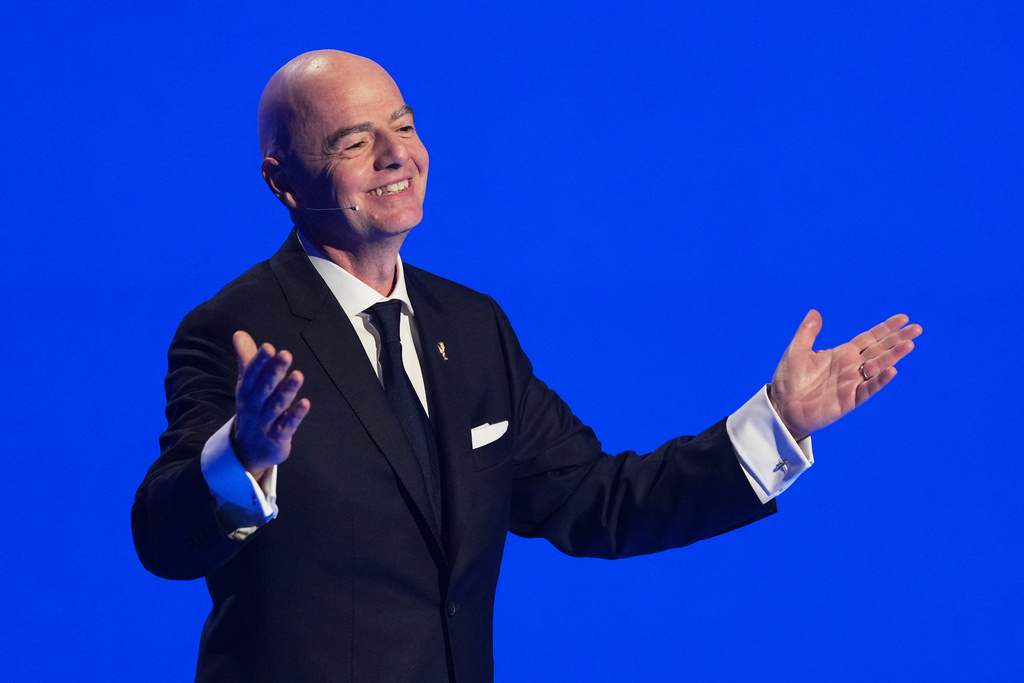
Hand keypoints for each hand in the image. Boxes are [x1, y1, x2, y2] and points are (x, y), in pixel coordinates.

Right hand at [231, 330, 310, 479]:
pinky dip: (295, 415)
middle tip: (286, 354)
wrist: (247, 450)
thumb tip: (239, 333)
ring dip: (287, 391)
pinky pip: (287, 426)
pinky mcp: (278, 436)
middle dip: (274, 371)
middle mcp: (254, 406)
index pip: (251, 374)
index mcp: (246, 391)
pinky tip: (306, 404)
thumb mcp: (247, 385)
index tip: (268, 347)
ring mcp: (265, 422)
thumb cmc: (252, 409)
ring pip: (276, 406)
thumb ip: (248, 359)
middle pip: (264, 388)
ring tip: (298, 375)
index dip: (259, 361)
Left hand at [769, 310, 921, 439]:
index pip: (869, 338)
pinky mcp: (849, 400)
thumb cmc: (788, 380)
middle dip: (898, 339)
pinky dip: (879, 381)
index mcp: (841, 354)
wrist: (782, 407)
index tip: (903, 318)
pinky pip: (868, 389)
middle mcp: (851, 367)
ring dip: (893, 356)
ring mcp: (852, 383)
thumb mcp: (796, 351)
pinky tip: (891, 370)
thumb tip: (815, 312)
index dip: (885, 328)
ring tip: (909, 345)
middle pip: (879, 350)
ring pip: (878, 367)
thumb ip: (808, 332)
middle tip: (918, 329)